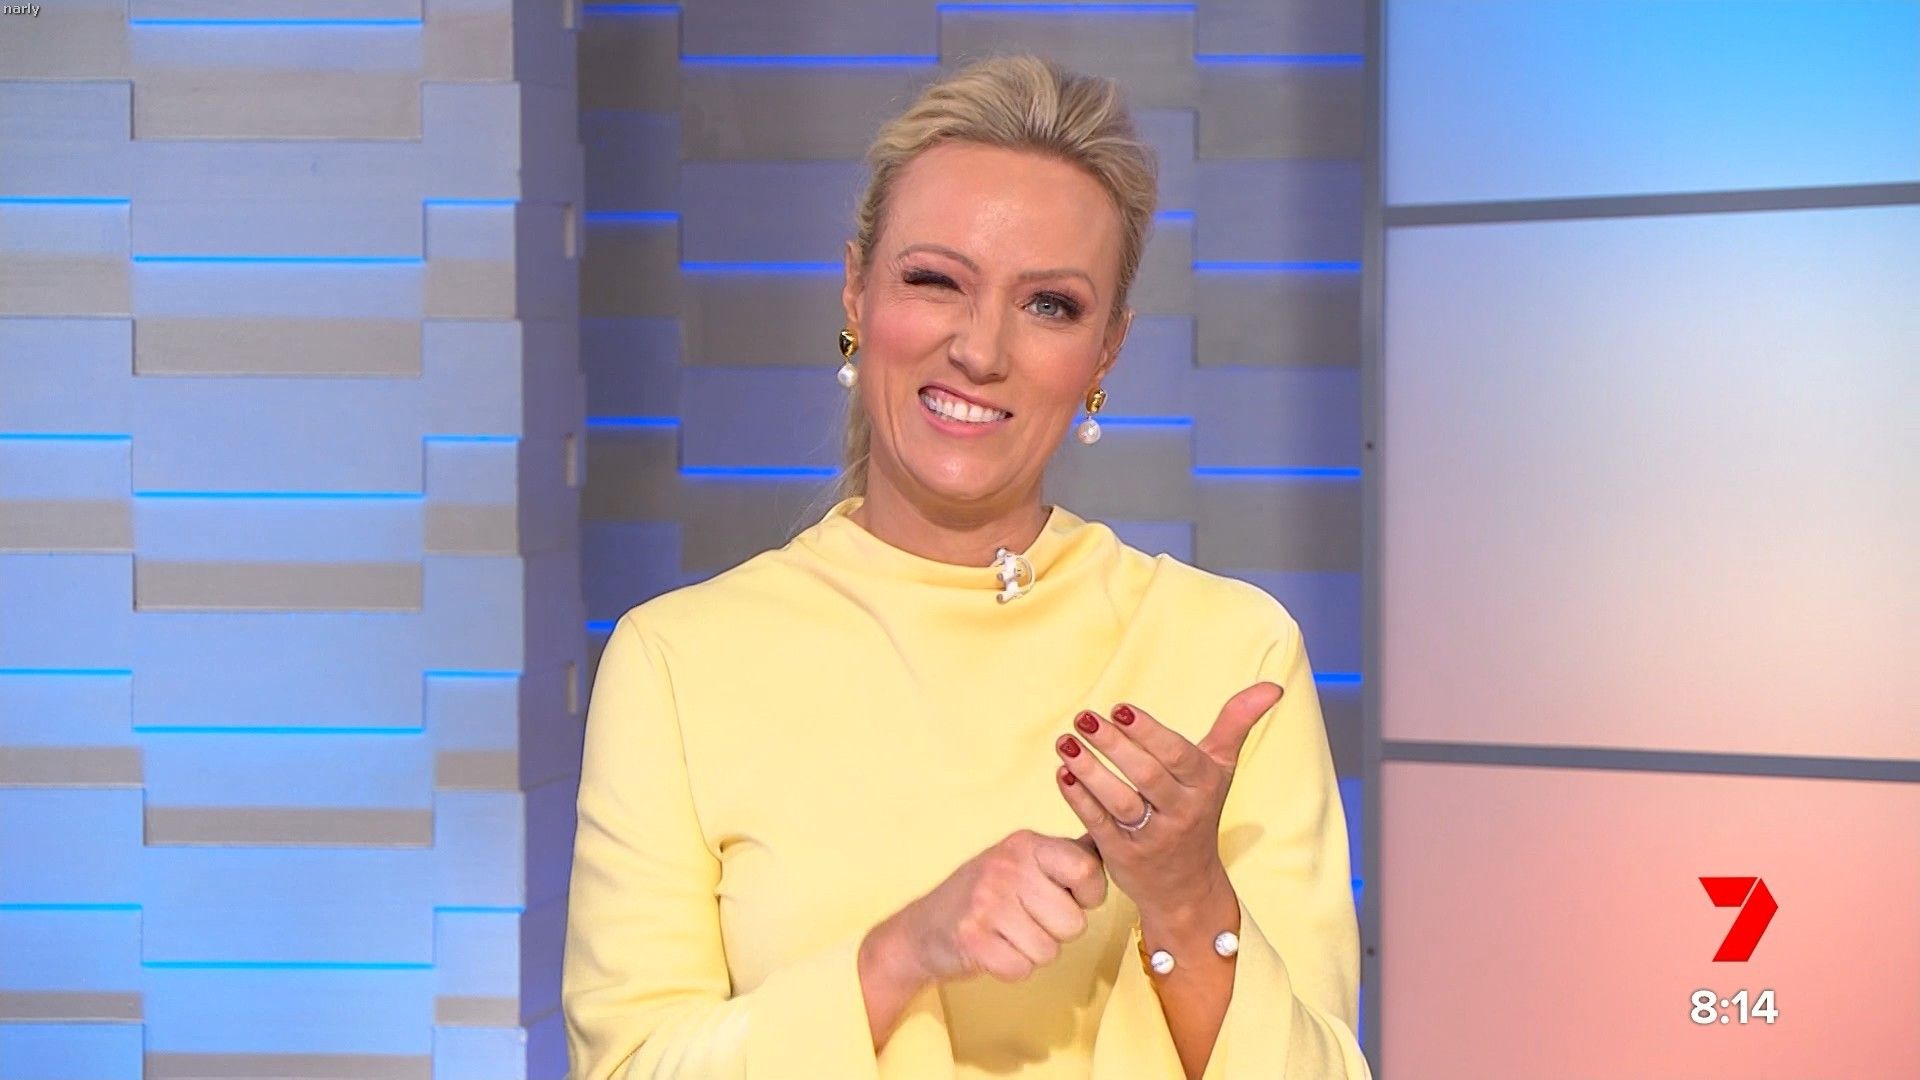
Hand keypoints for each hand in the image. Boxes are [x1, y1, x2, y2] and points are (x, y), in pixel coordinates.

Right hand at [887, 829, 1107, 984]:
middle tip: (1028, 919)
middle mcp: (1007, 867)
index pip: (1087, 871)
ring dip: (1034, 951)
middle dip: (1057, 931)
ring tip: (1009, 933)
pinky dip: (1012, 967)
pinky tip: (995, 948)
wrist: (923, 927)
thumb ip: (1066, 855)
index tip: (1068, 896)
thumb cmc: (985, 895)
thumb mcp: (1022, 861)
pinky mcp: (973, 938)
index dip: (1088, 895)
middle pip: (1073, 922)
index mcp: (1026, 844)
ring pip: (1050, 950)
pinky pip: (1022, 969)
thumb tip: (1108, 842)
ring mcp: (987, 902)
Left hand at [1052, 682, 1284, 915]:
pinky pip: (1098, 825)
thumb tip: (1272, 687)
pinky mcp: (1123, 857)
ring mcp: (1151, 838)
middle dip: (1113, 745)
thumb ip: (1236, 725)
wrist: (1187, 886)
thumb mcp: (1220, 769)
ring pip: (1119, 802)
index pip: (1177, 755)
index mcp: (1204, 786)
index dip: (1148, 731)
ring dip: (1090, 771)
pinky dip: (1079, 799)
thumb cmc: (1198, 811)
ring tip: (1066, 742)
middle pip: (1146, 776)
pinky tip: (1062, 774)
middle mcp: (1181, 813)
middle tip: (1084, 717)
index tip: (1119, 708)